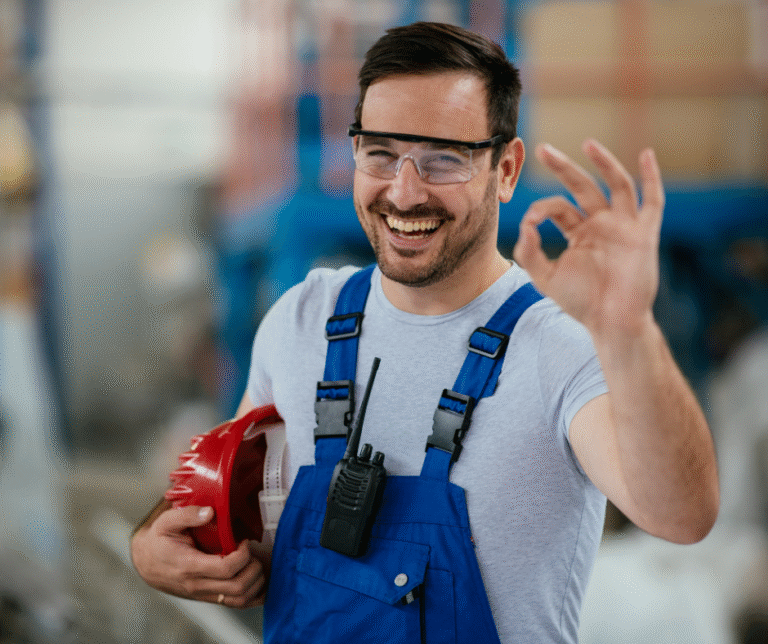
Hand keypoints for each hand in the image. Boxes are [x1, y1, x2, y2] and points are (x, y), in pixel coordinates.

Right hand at [130, 505, 266, 607]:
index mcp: (189, 565)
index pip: (225, 568)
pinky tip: (258, 581)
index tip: (244, 541)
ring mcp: (203, 593)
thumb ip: (188, 515)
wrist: (145, 562)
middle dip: (253, 569)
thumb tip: (209, 511)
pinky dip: (252, 595)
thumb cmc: (157, 541)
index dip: (242, 555)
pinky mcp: (207, 596)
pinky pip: (235, 604)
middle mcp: (197, 584)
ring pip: (239, 600)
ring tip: (256, 563)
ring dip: (255, 583)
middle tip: (253, 552)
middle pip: (237, 587)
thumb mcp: (166, 522)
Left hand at [513, 140, 663, 336]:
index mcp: (579, 232)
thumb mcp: (546, 278)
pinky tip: (647, 155)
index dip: (541, 209)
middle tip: (543, 149)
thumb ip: (529, 253)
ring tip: (587, 143)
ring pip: (616, 185)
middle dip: (563, 167)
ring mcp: (624, 226)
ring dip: (604, 162)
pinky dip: (652, 178)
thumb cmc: (581, 302)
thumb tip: (523, 225)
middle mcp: (601, 224)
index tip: (530, 220)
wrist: (611, 322)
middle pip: (583, 186)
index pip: (559, 208)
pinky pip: (652, 201)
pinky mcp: (644, 233)